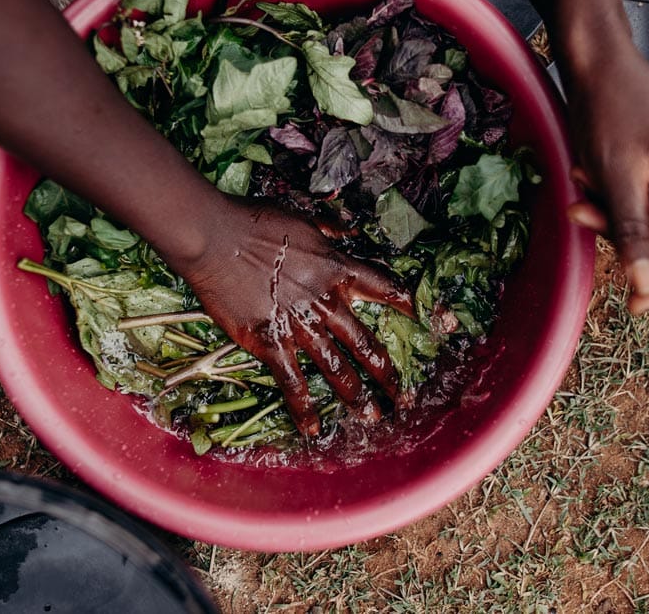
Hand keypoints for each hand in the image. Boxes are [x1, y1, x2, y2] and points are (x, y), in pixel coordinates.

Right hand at [181, 200, 413, 435]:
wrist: (215, 238)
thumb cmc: (254, 222)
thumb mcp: (302, 219)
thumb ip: (330, 229)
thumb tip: (349, 230)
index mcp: (337, 269)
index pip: (385, 288)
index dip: (412, 304)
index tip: (433, 322)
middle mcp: (326, 302)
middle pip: (365, 342)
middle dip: (386, 372)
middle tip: (402, 395)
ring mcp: (300, 325)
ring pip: (336, 367)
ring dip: (355, 394)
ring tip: (371, 415)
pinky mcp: (271, 342)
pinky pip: (292, 381)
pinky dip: (303, 407)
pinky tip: (313, 428)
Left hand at [564, 47, 648, 313]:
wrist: (590, 61)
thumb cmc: (606, 108)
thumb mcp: (615, 176)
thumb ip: (633, 231)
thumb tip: (646, 285)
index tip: (636, 304)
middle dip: (624, 231)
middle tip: (583, 215)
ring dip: (610, 212)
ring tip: (580, 184)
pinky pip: (637, 197)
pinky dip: (609, 196)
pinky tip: (584, 174)